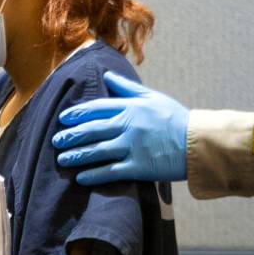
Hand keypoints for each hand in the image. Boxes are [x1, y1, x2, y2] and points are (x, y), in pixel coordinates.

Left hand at [52, 71, 188, 184]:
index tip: (63, 119)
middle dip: (71, 136)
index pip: (97, 108)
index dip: (77, 114)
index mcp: (131, 107)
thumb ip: (126, 89)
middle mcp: (128, 125)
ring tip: (62, 159)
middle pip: (92, 130)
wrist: (198, 142)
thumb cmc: (175, 119)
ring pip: (97, 151)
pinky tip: (80, 177)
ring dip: (77, 155)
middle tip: (56, 141)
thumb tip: (106, 76)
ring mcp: (132, 147)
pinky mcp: (138, 167)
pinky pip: (110, 171)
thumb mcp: (152, 98)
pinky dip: (94, 175)